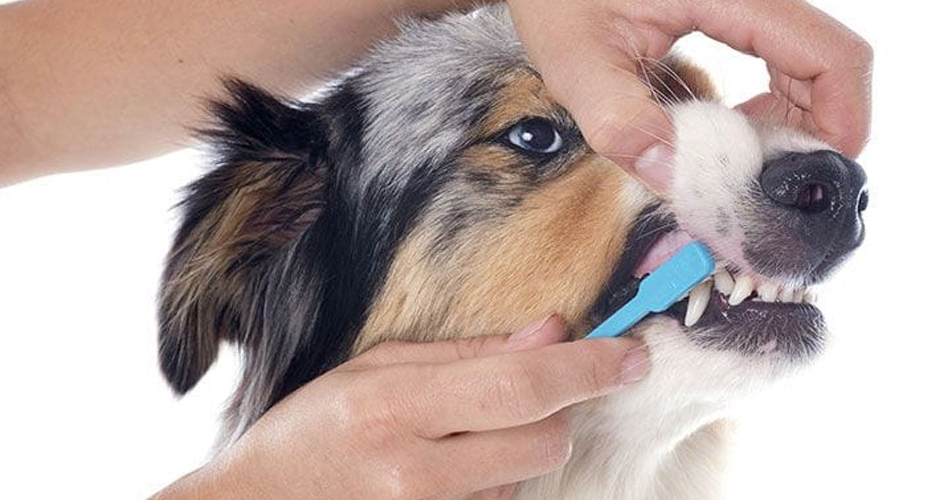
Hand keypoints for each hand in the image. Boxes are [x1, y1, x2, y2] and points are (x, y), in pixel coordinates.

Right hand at [153, 316, 649, 498]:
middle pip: (544, 441)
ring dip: (521, 447)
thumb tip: (553, 330)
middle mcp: (416, 471)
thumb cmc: (314, 427)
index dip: (586, 368)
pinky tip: (455, 467)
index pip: (519, 385)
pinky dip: (497, 480)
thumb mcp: (378, 367)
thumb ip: (470, 351)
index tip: (632, 355)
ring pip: (528, 477)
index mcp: (396, 407)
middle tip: (536, 388)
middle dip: (559, 411)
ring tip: (463, 435)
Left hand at [506, 0, 872, 191]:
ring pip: (813, 63)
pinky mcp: (739, 8)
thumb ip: (619, 120)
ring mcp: (750, 0)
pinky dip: (772, 102)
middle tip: (762, 182)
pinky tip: (729, 129)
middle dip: (813, 132)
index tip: (808, 180)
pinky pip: (782, 57)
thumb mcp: (574, 58)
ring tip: (739, 159)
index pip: (830, 56)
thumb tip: (673, 179)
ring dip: (793, 120)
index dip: (840, 124)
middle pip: (833, 63)